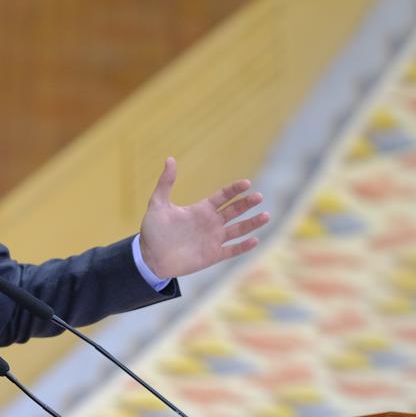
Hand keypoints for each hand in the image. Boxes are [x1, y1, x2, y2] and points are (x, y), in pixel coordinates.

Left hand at [138, 157, 269, 279]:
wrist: (149, 258)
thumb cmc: (153, 231)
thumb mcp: (157, 204)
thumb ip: (165, 183)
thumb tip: (169, 159)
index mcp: (201, 210)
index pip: (223, 197)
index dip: (234, 190)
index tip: (246, 183)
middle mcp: (210, 223)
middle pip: (234, 211)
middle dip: (247, 204)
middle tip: (259, 197)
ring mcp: (213, 239)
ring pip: (238, 230)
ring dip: (252, 223)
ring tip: (266, 216)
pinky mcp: (212, 255)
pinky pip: (232, 250)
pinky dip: (243, 246)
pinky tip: (255, 240)